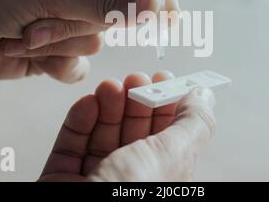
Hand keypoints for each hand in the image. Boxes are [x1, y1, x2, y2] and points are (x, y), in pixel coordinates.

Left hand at [0, 0, 178, 81]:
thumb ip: (105, 4)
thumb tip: (156, 3)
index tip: (173, 17)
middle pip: (113, 16)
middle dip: (77, 23)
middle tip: (45, 19)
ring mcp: (70, 22)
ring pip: (94, 43)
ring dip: (57, 41)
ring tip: (23, 32)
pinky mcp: (58, 51)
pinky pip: (78, 64)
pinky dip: (53, 62)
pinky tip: (25, 49)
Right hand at [39, 71, 215, 180]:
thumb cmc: (125, 201)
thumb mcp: (172, 155)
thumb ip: (192, 124)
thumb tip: (205, 97)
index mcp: (161, 177)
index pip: (167, 135)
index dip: (165, 105)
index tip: (162, 80)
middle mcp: (130, 178)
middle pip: (133, 132)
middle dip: (134, 101)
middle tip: (134, 79)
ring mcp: (96, 178)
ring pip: (102, 134)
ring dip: (107, 105)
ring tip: (110, 86)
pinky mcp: (63, 178)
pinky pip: (71, 144)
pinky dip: (80, 120)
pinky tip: (89, 103)